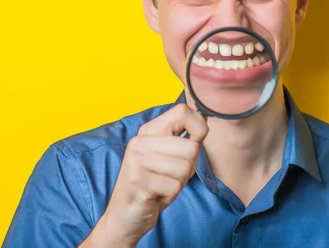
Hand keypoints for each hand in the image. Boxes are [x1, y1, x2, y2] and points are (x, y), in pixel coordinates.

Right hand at [81, 104, 207, 246]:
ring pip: (185, 168)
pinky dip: (170, 195)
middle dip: (189, 167)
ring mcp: (137, 161)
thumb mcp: (166, 157)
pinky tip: (156, 196)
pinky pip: (175, 187)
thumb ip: (182, 140)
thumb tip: (204, 120)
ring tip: (162, 185)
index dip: (198, 127)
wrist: (123, 217)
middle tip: (171, 175)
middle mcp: (140, 142)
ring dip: (179, 182)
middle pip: (191, 147)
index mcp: (148, 131)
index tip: (194, 143)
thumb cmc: (152, 185)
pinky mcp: (138, 182)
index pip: (183, 111)